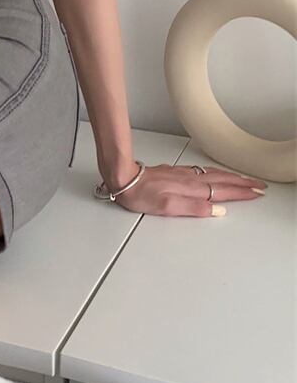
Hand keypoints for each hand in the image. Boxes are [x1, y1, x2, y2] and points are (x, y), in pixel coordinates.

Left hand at [104, 162, 267, 216]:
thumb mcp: (167, 207)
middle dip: (242, 183)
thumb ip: (193, 209)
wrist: (123, 178)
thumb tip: (217, 211)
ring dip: (232, 176)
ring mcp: (182, 174)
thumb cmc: (140, 193)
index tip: (256, 194)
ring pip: (214, 174)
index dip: (241, 193)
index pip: (222, 192)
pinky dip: (216, 172)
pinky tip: (215, 173)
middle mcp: (189, 180)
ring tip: (244, 179)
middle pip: (222, 180)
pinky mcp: (174, 172)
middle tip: (259, 185)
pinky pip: (203, 171)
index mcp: (191, 189)